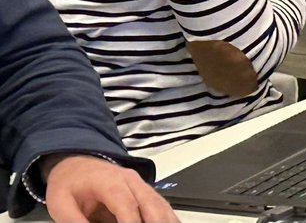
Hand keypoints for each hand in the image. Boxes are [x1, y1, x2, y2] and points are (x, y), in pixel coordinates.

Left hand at [43, 154, 178, 222]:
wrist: (76, 162)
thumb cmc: (69, 183)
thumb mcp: (60, 204)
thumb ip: (73, 221)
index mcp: (108, 182)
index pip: (126, 204)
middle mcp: (129, 180)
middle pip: (149, 203)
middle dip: (155, 222)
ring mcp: (139, 184)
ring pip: (159, 204)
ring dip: (166, 219)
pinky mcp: (143, 191)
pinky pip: (160, 204)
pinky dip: (168, 216)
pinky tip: (173, 222)